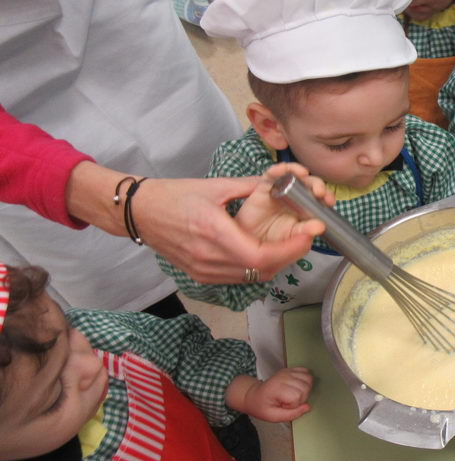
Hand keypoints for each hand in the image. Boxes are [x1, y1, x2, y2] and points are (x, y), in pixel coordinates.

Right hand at [66, 162, 331, 284]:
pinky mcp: (201, 276)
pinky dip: (258, 267)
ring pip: (253, 277)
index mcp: (213, 232)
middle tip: (307, 238)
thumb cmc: (173, 195)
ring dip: (276, 263)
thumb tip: (280, 183)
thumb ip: (250, 187)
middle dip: (290, 255)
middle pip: (262, 270)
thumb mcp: (215, 186)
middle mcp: (209, 258)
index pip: (260, 255)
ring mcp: (204, 271)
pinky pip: (239, 277)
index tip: (309, 234)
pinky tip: (267, 251)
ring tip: (293, 243)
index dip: (290, 249)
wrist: (139, 212)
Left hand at [226, 368, 313, 421]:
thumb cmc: (262, 406)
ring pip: (309, 379)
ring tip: (292, 395)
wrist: (254, 395)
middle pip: (305, 388)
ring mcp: (288, 371)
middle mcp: (284, 377)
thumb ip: (291, 415)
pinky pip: (307, 373)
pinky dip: (306, 380)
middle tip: (288, 402)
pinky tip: (297, 387)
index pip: (298, 396)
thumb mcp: (273, 417)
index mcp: (277, 388)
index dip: (293, 406)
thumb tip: (308, 407)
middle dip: (300, 398)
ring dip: (305, 390)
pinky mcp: (291, 370)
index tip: (283, 406)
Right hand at [234, 163, 330, 245]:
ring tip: (305, 175)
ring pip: (293, 176)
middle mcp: (294, 198)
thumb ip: (305, 234)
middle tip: (320, 192)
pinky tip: (285, 170)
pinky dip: (279, 169)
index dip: (326, 196)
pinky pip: (271, 175)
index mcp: (305, 209)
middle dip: (317, 184)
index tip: (330, 201)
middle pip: (309, 184)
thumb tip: (320, 227)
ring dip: (301, 173)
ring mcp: (280, 192)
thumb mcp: (292, 241)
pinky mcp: (264, 189)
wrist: (249, 247)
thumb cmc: (272, 244)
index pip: (319, 198)